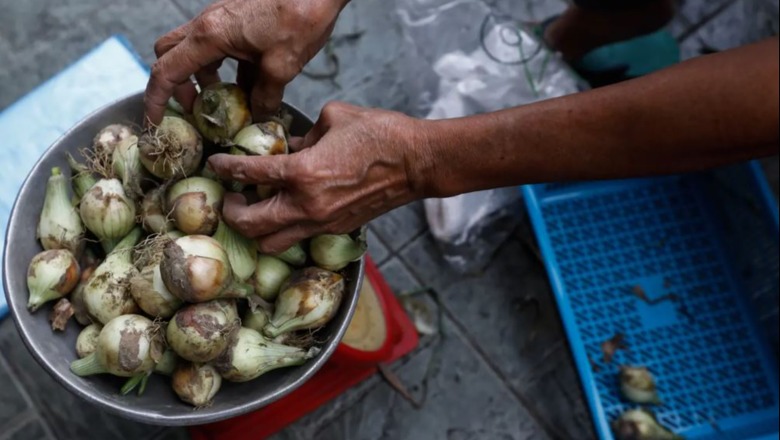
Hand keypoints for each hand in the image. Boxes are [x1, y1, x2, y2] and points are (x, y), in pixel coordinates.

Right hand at [144, 0, 347, 124]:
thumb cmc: (300, 16)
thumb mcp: (282, 67)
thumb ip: (264, 97)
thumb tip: (258, 117)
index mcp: (209, 35)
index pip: (166, 72)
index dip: (155, 101)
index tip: (154, 123)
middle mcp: (208, 24)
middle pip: (171, 55)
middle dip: (178, 86)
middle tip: (198, 110)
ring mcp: (222, 18)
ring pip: (196, 51)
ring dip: (205, 78)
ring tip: (227, 104)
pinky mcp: (238, 18)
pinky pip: (220, 46)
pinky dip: (226, 68)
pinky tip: (250, 86)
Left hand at [207, 102, 429, 252]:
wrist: (418, 163)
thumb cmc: (380, 133)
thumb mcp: (333, 118)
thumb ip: (301, 134)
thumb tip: (287, 145)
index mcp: (304, 173)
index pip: (249, 174)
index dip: (226, 168)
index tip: (215, 164)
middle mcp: (308, 205)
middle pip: (251, 225)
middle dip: (231, 212)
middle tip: (229, 198)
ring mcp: (323, 223)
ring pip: (272, 243)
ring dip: (256, 229)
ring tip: (254, 210)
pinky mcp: (337, 229)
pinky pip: (299, 237)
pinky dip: (284, 228)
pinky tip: (287, 210)